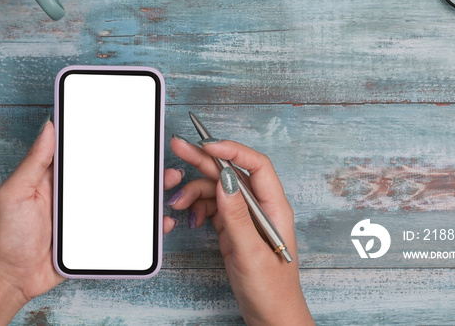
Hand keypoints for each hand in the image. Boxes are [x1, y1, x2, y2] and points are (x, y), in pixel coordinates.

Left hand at [0, 120, 184, 324]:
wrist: (13, 278)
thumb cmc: (8, 234)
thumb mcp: (16, 192)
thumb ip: (34, 161)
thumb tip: (49, 125)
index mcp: (59, 175)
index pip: (88, 150)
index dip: (108, 138)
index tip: (130, 125)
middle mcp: (78, 192)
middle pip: (114, 173)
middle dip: (139, 163)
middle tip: (159, 155)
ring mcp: (90, 214)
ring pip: (125, 197)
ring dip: (148, 190)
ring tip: (168, 180)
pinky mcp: (98, 237)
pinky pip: (126, 227)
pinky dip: (145, 223)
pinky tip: (161, 220)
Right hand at [167, 136, 313, 325]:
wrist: (271, 316)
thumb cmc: (271, 289)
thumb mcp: (251, 252)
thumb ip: (237, 215)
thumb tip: (225, 179)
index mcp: (275, 207)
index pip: (256, 165)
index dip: (232, 150)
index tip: (207, 145)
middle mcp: (261, 206)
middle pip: (232, 173)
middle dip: (205, 160)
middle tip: (180, 148)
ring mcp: (246, 217)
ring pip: (218, 189)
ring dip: (196, 192)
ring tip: (178, 203)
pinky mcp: (234, 228)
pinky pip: (213, 207)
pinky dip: (199, 208)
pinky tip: (191, 219)